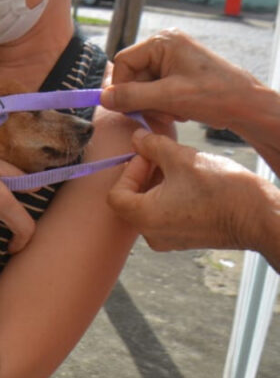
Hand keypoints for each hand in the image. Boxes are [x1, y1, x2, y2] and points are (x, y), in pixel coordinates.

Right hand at [102, 29, 262, 129]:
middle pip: (133, 75)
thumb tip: (103, 98)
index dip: (120, 87)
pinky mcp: (178, 73)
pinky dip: (162, 104)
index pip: (123, 62)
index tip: (125, 108)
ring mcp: (172, 59)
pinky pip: (156, 89)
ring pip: (143, 85)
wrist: (248, 106)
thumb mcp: (169, 97)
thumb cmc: (215, 96)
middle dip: (142, 98)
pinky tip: (178, 112)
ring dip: (152, 104)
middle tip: (157, 115)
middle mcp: (165, 45)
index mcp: (163, 42)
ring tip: (172, 114)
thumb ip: (132, 97)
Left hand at [107, 128, 269, 252]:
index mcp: (144, 218)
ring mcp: (170, 239)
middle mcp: (152, 234)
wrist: (262, 217)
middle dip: (144, 174)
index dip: (129, 170)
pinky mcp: (187, 238)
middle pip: (131, 200)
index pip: (116, 193)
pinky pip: (166, 214)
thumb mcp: (181, 158)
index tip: (148, 156)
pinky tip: (189, 181)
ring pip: (150, 206)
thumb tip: (137, 137)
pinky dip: (170, 196)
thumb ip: (152, 146)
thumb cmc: (221, 190)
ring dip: (158, 183)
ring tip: (178, 166)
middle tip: (161, 157)